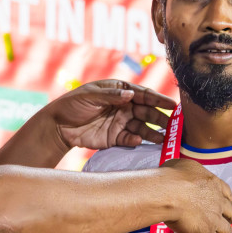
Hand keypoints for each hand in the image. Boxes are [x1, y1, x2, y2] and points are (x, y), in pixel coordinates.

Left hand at [48, 80, 173, 150]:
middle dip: (160, 118)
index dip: (158, 99)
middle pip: (147, 111)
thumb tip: (131, 95)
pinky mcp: (116, 137)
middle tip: (173, 125)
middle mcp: (125, 106)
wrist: (58, 126)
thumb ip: (111, 96)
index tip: (172, 105)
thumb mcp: (90, 95)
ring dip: (153, 132)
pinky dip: (136, 141)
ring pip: (142, 127)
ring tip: (164, 138)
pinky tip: (138, 141)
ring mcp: (121, 122)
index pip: (143, 94)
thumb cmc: (73, 105)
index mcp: (120, 91)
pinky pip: (130, 139)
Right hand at [158, 158, 231, 232]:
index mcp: (212, 184)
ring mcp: (213, 218)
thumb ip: (187, 172)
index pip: (225, 192)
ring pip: (226, 232)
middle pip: (230, 212)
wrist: (170, 192)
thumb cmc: (172, 176)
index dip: (230, 199)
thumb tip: (182, 173)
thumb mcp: (182, 166)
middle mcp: (217, 201)